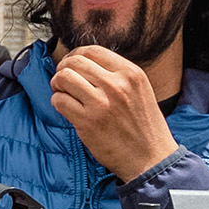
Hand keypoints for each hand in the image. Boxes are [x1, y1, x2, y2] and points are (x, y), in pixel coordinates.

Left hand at [51, 46, 177, 180]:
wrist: (151, 158)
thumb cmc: (144, 126)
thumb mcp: (139, 90)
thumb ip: (117, 74)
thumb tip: (85, 63)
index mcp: (130, 73)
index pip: (92, 50)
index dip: (75, 55)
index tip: (71, 64)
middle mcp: (116, 84)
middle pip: (75, 62)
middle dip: (63, 69)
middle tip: (63, 80)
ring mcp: (101, 103)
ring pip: (64, 78)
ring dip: (57, 84)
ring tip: (63, 93)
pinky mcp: (88, 122)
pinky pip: (59, 101)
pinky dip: (57, 102)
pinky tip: (66, 109)